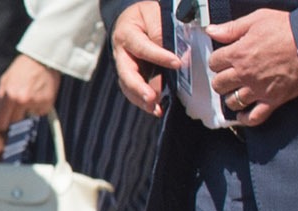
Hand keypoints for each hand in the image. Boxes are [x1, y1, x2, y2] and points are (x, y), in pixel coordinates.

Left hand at [0, 54, 62, 128]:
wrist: (42, 59)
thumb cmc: (22, 68)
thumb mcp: (4, 80)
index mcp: (9, 96)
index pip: (2, 122)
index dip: (2, 124)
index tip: (3, 124)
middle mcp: (22, 100)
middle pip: (15, 122)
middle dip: (15, 117)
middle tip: (18, 107)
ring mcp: (35, 102)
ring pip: (28, 117)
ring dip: (28, 110)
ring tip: (30, 95)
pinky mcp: (47, 104)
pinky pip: (39, 112)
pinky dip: (39, 107)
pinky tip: (39, 94)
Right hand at [111, 1, 177, 115]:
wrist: (133, 20)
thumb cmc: (146, 16)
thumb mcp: (154, 14)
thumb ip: (161, 32)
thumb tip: (172, 55)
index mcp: (125, 34)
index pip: (142, 47)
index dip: (159, 56)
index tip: (177, 64)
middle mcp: (120, 54)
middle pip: (127, 74)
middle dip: (139, 88)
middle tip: (152, 98)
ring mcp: (123, 67)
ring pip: (128, 87)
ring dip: (142, 100)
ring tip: (156, 109)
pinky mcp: (129, 77)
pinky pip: (134, 92)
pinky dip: (144, 102)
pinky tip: (156, 109)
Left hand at [207, 9, 297, 125]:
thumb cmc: (289, 29)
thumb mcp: (259, 19)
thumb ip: (232, 28)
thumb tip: (212, 31)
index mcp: (239, 53)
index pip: (214, 62)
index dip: (218, 60)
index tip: (224, 59)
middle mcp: (245, 74)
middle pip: (219, 84)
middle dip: (221, 80)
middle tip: (229, 76)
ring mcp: (258, 89)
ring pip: (232, 101)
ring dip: (232, 97)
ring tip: (237, 91)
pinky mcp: (273, 100)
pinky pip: (253, 117)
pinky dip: (245, 118)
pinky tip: (243, 113)